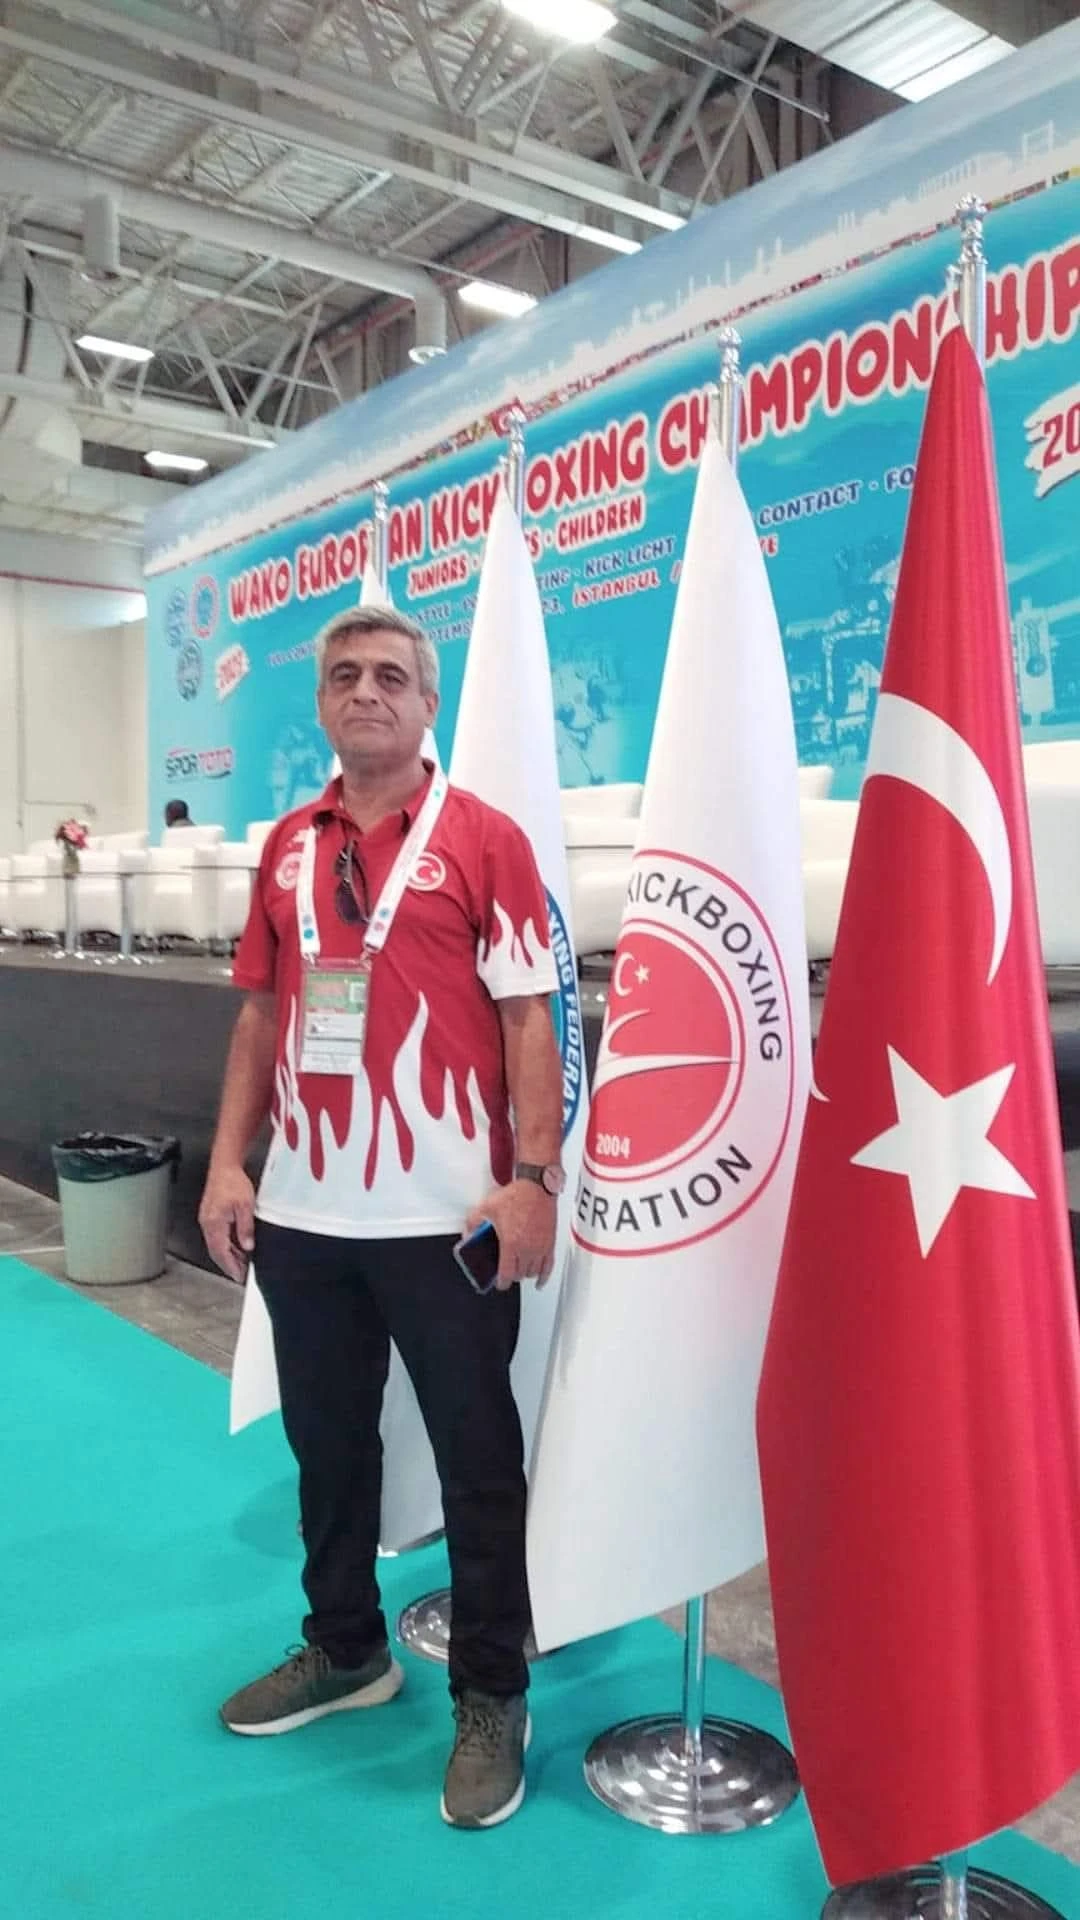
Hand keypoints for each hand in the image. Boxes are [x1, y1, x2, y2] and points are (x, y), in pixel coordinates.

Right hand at [199, 1162, 255, 1281]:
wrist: (224, 1166)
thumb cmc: (233, 1182)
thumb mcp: (245, 1206)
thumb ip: (245, 1228)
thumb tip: (247, 1246)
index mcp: (214, 1224)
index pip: (221, 1252)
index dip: (230, 1266)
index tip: (238, 1276)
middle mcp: (207, 1223)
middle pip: (216, 1251)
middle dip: (229, 1264)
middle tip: (240, 1274)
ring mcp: (207, 1219)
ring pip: (216, 1244)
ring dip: (228, 1255)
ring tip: (241, 1263)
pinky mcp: (210, 1214)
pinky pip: (216, 1235)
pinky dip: (226, 1244)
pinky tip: (236, 1246)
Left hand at [466, 1180, 556, 1290]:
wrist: (536, 1187)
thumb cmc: (516, 1196)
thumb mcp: (486, 1208)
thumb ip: (473, 1224)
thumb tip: (468, 1236)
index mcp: (511, 1243)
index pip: (507, 1274)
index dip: (502, 1283)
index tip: (499, 1283)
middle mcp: (527, 1248)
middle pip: (520, 1274)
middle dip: (512, 1275)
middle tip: (507, 1271)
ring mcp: (540, 1247)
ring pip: (533, 1272)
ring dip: (525, 1273)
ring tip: (519, 1269)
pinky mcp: (550, 1243)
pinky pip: (549, 1266)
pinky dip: (544, 1276)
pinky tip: (540, 1280)